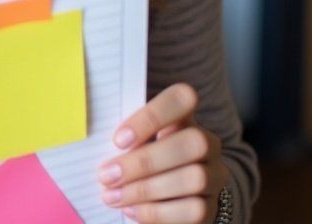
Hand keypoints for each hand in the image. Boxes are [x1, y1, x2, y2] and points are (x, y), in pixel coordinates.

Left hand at [97, 83, 227, 222]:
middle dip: (145, 161)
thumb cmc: (148, 151)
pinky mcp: (212, 206)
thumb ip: (128, 135)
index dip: (151, 117)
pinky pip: (193, 211)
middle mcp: (207, 142)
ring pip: (194, 178)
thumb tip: (96, 145)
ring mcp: (214, 175)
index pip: (182, 98)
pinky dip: (157, 212)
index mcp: (186, 114)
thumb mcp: (139, 137)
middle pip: (192, 143)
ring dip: (146, 189)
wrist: (182, 190)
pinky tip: (131, 210)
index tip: (118, 139)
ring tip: (113, 195)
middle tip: (107, 175)